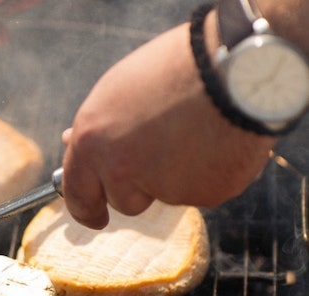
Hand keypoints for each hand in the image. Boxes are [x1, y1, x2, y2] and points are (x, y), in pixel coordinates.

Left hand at [60, 19, 276, 228]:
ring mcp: (163, 187)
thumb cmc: (174, 68)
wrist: (236, 65)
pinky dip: (210, 172)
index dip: (86, 209)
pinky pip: (203, 190)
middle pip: (124, 202)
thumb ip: (97, 127)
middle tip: (162, 152)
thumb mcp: (119, 89)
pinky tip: (219, 138)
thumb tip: (72, 142)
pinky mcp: (204, 194)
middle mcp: (120, 171)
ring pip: (166, 196)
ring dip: (176, 177)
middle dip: (138, 188)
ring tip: (196, 130)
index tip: (95, 217)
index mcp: (92, 143)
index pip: (77, 193)